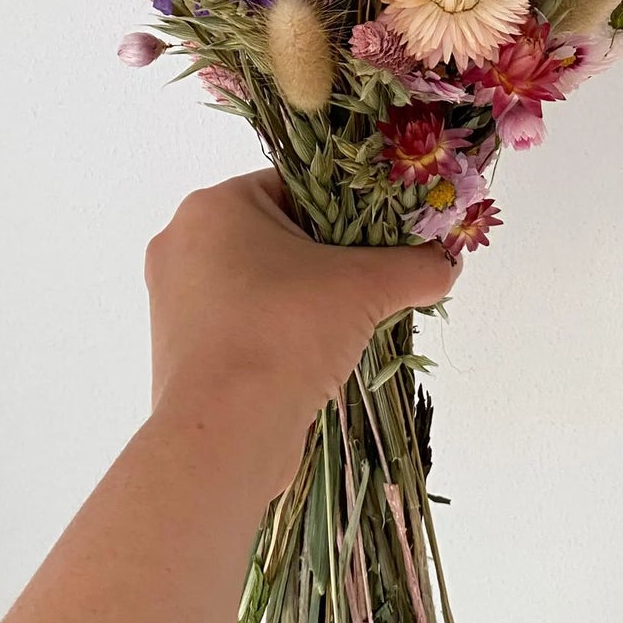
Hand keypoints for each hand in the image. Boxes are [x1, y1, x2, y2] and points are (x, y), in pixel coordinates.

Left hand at [144, 170, 459, 497]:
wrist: (224, 435)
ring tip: (349, 321)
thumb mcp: (366, 287)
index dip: (347, 209)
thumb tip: (447, 263)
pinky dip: (277, 331)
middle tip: (374, 279)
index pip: (296, 186)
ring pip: (259, 281)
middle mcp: (182, 243)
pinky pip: (242, 322)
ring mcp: (174, 299)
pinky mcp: (181, 348)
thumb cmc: (282, 335)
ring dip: (305, 297)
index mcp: (214, 206)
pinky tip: (315, 354)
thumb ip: (415, 266)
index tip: (384, 236)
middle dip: (328, 257)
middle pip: (277, 234)